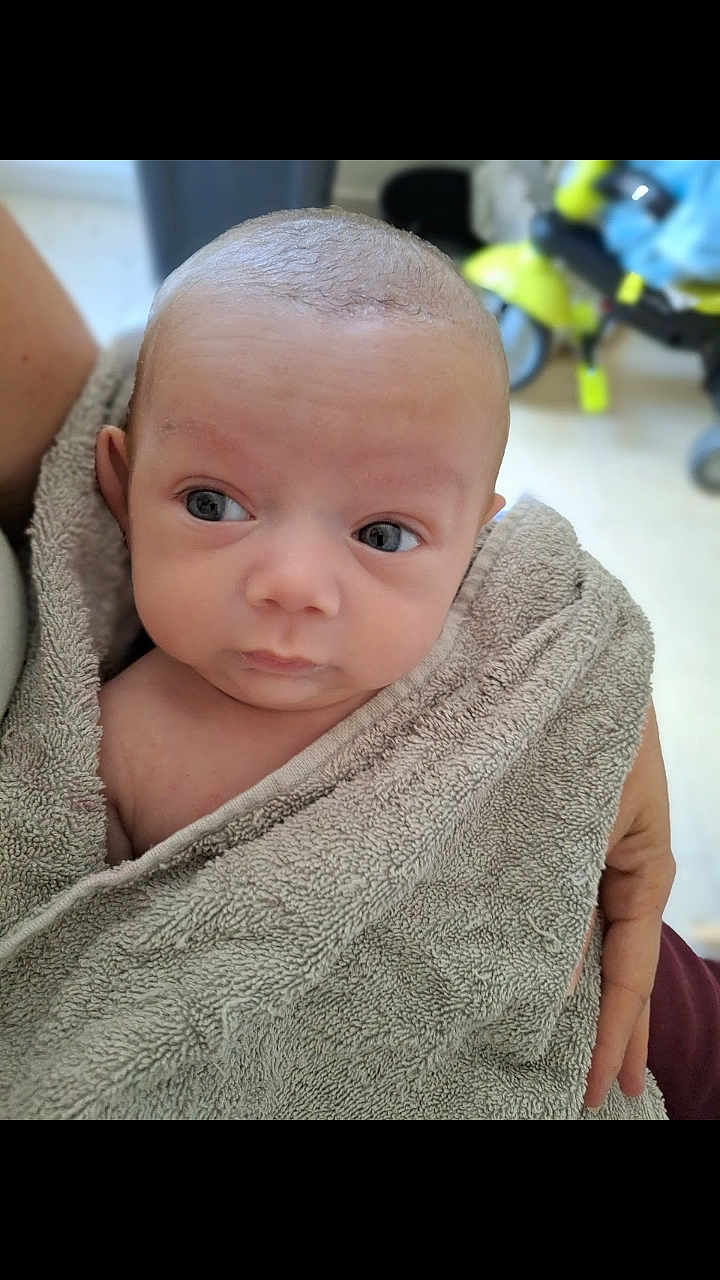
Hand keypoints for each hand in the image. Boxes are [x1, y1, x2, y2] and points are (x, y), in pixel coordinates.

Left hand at [583, 699, 675, 1108]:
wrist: (568, 668)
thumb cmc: (595, 734)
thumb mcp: (591, 820)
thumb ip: (569, 900)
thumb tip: (557, 985)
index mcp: (643, 871)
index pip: (630, 974)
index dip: (615, 1035)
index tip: (601, 1090)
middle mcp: (616, 874)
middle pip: (616, 971)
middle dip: (606, 1034)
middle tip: (589, 1097)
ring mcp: (584, 860)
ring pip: (583, 946)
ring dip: (575, 999)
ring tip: (566, 1057)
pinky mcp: (547, 843)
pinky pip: (552, 910)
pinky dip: (551, 951)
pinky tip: (533, 978)